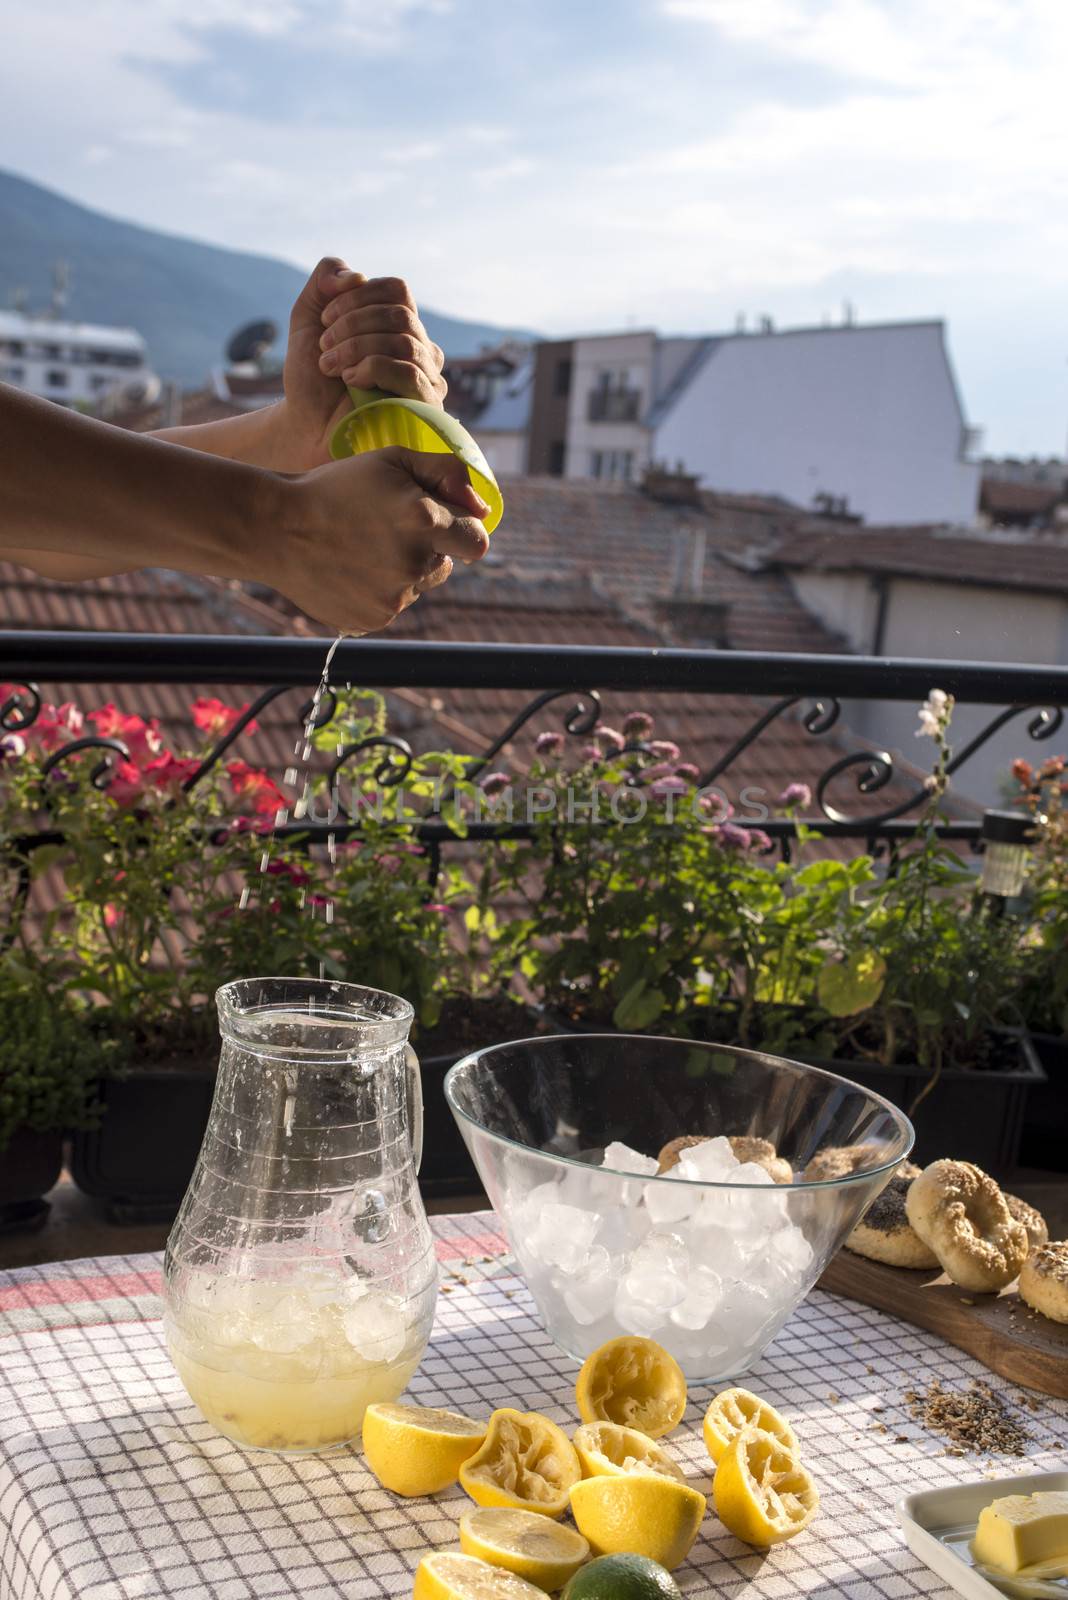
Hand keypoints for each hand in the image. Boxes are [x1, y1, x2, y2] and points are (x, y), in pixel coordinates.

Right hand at [269, 448, 488, 633]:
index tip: (443, 524)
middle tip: (384, 529)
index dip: (463, 530)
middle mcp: (413, 564)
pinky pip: (392, 605)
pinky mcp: (374, 620)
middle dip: (427, 546)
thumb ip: (446, 474)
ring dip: (402, 569)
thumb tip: (483, 507)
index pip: (477, 541)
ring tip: (361, 548)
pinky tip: (350, 569)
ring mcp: (394, 598)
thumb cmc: (336, 487)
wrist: (275, 528)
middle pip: (445, 563)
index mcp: (423, 520)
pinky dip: (378, 590)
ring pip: (417, 585)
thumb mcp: (392, 460)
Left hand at [277, 258, 446, 470]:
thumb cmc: (312, 377)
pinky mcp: (425, 407)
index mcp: (399, 326)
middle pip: (400, 315)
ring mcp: (427, 379)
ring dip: (357, 347)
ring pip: (405, 343)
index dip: (359, 296)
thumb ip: (325, 280)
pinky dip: (371, 368)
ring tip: (329, 365)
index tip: (324, 319)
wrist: (306, 427)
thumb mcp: (308, 317)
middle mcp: (420, 350)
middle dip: (352, 323)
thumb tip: (356, 276)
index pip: (398, 290)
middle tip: (323, 345)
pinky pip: (408, 372)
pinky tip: (349, 380)